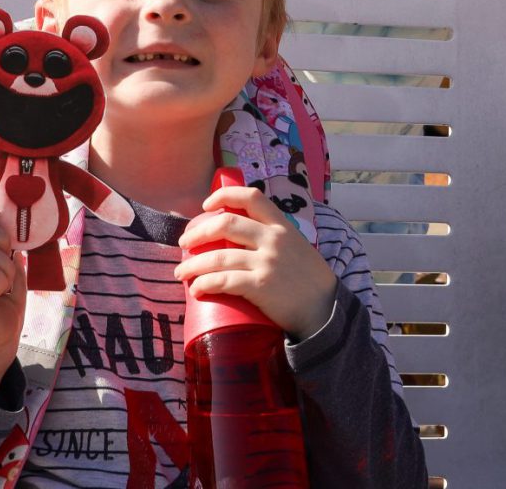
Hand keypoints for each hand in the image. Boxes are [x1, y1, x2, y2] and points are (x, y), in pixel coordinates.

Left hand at [176, 184, 337, 339]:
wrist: (323, 308)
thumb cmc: (308, 278)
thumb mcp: (296, 246)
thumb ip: (274, 238)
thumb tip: (244, 237)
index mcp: (282, 225)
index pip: (252, 197)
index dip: (225, 195)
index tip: (207, 205)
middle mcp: (273, 239)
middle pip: (227, 223)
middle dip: (198, 233)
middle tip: (184, 244)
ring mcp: (267, 262)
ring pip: (218, 256)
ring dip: (192, 265)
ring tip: (181, 273)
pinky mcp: (260, 286)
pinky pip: (223, 281)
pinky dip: (204, 284)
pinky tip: (196, 290)